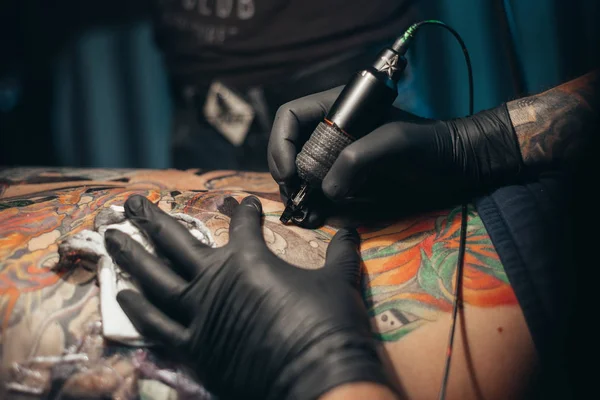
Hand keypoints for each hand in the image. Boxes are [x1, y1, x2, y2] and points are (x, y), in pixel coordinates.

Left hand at [104, 195, 393, 399]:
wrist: (318, 378)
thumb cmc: (328, 324)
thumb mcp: (339, 281)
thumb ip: (341, 253)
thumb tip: (352, 230)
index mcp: (250, 259)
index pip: (242, 225)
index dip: (242, 210)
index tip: (242, 202)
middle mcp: (215, 280)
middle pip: (174, 242)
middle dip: (151, 219)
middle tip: (130, 202)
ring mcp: (198, 314)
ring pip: (154, 278)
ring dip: (131, 256)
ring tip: (112, 238)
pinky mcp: (193, 347)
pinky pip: (157, 324)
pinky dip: (138, 309)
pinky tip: (122, 295)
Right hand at [268, 87, 523, 225]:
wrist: (457, 167)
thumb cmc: (429, 145)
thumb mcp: (394, 142)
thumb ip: (357, 158)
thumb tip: (325, 190)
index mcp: (339, 108)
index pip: (291, 116)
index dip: (280, 142)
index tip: (288, 172)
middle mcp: (333, 131)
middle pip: (290, 147)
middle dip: (286, 172)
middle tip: (293, 197)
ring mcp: (339, 157)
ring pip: (301, 171)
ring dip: (297, 191)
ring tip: (303, 210)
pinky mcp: (348, 179)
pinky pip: (319, 190)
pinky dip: (313, 203)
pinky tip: (317, 215)